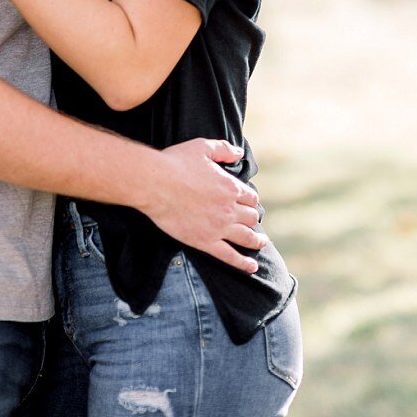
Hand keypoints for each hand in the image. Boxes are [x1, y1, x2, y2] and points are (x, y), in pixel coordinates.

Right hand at [145, 138, 266, 272]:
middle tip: (252, 222)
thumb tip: (239, 153)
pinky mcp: (205, 242)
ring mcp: (218, 227)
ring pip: (246, 237)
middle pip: (251, 217)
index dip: (250, 200)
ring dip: (256, 241)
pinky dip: (243, 263)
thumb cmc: (176, 163)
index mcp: (231, 187)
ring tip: (261, 244)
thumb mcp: (203, 147)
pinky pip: (229, 256)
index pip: (251, 198)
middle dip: (252, 219)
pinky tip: (252, 268)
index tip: (247, 203)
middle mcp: (229, 209)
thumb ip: (223, 149)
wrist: (155, 184)